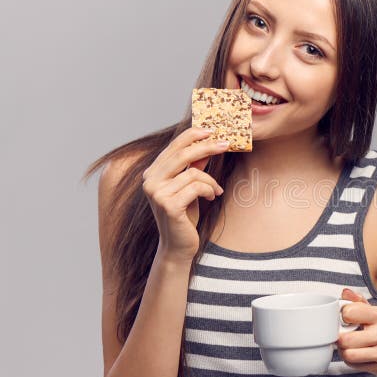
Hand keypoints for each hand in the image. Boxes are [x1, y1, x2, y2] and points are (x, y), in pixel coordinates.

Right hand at [141, 126, 228, 261]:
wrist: (178, 245)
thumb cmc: (185, 215)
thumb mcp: (189, 187)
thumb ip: (193, 167)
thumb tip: (207, 143)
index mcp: (152, 174)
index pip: (173, 147)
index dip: (192, 135)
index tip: (211, 130)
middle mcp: (150, 181)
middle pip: (182, 154)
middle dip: (207, 147)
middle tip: (226, 144)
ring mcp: (157, 193)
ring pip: (194, 173)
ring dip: (210, 181)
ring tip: (215, 191)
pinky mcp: (169, 205)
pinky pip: (197, 187)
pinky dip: (209, 190)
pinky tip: (212, 197)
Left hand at [337, 288, 376, 376]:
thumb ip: (359, 303)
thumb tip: (345, 292)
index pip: (349, 313)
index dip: (342, 316)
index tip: (346, 319)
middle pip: (345, 338)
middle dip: (341, 338)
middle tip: (345, 336)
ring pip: (348, 354)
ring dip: (344, 351)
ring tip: (350, 346)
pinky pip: (354, 365)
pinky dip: (352, 361)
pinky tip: (359, 355)